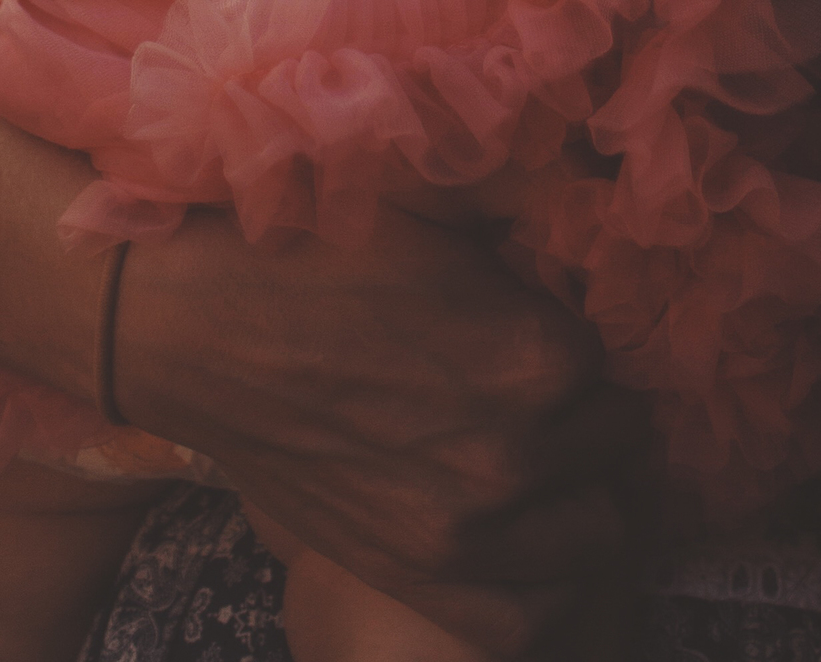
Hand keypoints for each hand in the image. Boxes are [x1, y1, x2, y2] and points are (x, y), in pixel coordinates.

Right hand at [118, 206, 645, 656]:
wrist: (201, 329)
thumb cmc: (319, 251)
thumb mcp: (442, 205)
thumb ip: (531, 214)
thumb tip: (598, 201)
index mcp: (535, 355)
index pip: (617, 361)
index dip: (588, 339)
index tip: (561, 326)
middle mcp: (514, 456)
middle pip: (619, 449)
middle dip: (596, 415)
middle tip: (558, 390)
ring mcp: (464, 533)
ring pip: (595, 536)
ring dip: (581, 495)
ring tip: (550, 461)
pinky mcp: (414, 577)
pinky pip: (526, 617)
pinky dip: (544, 584)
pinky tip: (525, 539)